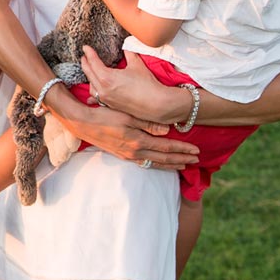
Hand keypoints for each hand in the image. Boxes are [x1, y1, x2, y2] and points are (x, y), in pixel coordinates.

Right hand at [52, 88, 198, 170]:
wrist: (83, 123)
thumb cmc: (105, 115)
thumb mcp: (128, 115)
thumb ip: (148, 124)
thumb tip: (168, 131)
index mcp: (138, 141)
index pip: (166, 148)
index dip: (182, 149)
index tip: (196, 151)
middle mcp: (135, 152)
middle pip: (163, 159)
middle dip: (181, 159)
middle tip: (196, 160)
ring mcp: (128, 156)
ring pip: (154, 164)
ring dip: (170, 164)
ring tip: (183, 165)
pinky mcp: (122, 155)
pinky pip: (144, 163)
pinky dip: (156, 164)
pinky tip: (159, 163)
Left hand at [81, 46, 188, 123]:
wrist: (157, 104)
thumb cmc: (147, 84)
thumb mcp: (136, 64)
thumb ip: (128, 53)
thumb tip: (125, 46)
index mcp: (106, 77)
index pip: (93, 62)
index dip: (89, 53)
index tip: (86, 47)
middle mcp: (103, 89)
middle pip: (89, 73)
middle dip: (85, 63)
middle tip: (84, 56)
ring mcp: (106, 99)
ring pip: (91, 87)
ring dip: (89, 78)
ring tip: (90, 71)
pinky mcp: (111, 106)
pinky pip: (97, 98)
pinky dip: (94, 92)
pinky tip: (94, 93)